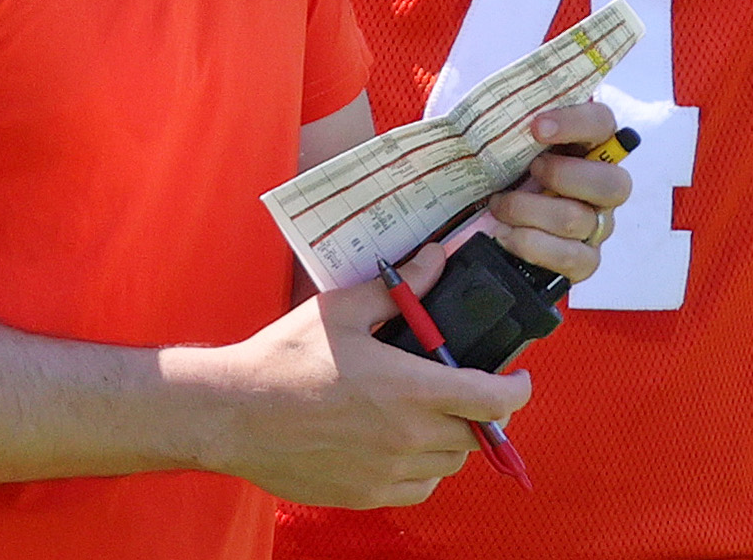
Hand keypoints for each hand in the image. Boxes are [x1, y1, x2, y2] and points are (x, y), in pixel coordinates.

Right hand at [198, 245, 529, 506]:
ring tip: (428, 409)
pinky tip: (402, 442)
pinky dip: (424, 469)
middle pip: (475, 432)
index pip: (494, 400)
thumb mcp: (343, 309)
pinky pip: (419, 488)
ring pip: (449, 463)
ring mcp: (387, 473)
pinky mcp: (365, 494)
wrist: (232, 415)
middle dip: (479, 407)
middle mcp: (407, 438)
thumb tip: (439, 259)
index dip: (519, 389)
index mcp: (410, 389)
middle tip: (461, 383)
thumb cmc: (284, 360)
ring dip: (452, 437)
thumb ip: (401, 288)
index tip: (520, 377)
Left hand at [487, 101, 632, 284]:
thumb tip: (495, 99)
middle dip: (562, 175)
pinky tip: (507, 235)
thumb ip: (513, 120)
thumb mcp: (509, 141)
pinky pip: (572, 258)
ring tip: (500, 205)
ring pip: (578, 220)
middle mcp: (604, 186)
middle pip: (612, 183)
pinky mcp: (585, 261)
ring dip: (529, 210)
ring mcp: (598, 226)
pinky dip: (532, 245)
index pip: (603, 124)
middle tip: (529, 170)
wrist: (496, 225)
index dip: (574, 123)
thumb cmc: (508, 172)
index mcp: (590, 145)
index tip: (536, 127)